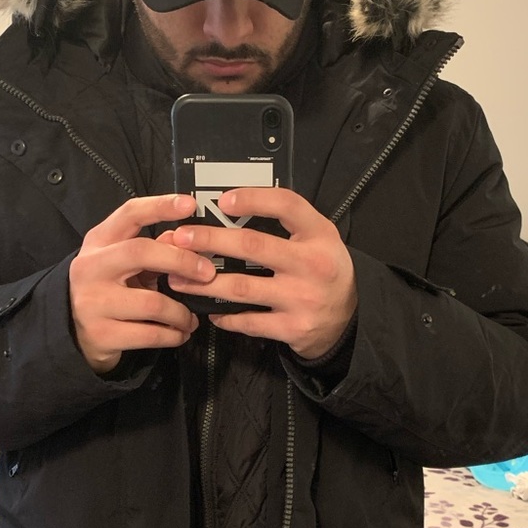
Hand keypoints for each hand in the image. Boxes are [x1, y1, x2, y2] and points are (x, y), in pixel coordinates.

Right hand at [69, 195, 215, 373]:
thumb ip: (153, 250)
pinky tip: (179, 333)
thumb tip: (188, 240)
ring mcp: (94, 303)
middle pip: (140, 252)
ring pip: (153, 303)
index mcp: (99, 242)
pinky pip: (151, 335)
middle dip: (181, 261)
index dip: (159, 206)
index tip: (189, 204)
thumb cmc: (107, 289)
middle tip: (207, 273)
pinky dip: (174, 335)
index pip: (129, 214)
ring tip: (190, 318)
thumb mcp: (123, 263)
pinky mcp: (102, 335)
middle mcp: (91, 268)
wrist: (72, 330)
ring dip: (182, 313)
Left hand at [166, 188, 357, 358]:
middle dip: (210, 240)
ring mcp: (302, 299)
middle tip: (180, 238)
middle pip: (253, 245)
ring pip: (242, 288)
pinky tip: (210, 310)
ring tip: (178, 278)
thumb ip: (287, 222)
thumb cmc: (324, 271)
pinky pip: (249, 322)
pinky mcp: (292, 328)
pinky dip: (225, 317)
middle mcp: (312, 265)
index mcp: (320, 234)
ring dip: (204, 283)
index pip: (286, 205)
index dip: (253, 199)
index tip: (222, 201)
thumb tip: (232, 208)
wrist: (349, 320)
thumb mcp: (319, 237)